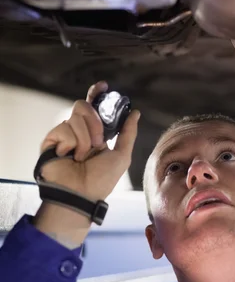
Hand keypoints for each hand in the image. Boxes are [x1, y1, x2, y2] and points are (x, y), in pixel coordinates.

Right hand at [39, 82, 139, 201]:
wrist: (81, 194)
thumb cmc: (101, 181)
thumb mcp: (122, 156)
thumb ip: (128, 133)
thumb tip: (135, 113)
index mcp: (96, 134)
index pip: (94, 108)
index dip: (97, 95)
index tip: (103, 87)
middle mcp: (80, 132)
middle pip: (84, 106)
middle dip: (95, 123)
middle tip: (99, 143)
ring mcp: (65, 135)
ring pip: (75, 116)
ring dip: (85, 138)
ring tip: (82, 157)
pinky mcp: (51, 140)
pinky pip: (64, 128)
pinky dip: (71, 143)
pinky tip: (69, 156)